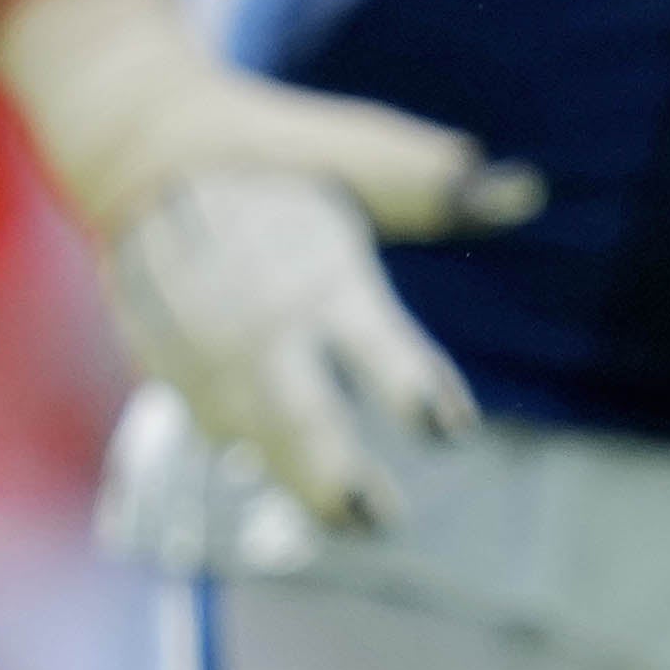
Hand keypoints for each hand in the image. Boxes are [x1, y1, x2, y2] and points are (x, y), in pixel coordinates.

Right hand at [0, 0, 527, 534]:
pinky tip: (285, 477)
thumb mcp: (358, 156)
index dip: (413, 386)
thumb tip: (526, 190)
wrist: (143, 148)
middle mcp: (260, 319)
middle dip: (336, 473)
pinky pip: (211, 423)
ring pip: (254, 434)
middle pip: (302, 413)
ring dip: (296, 480)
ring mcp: (206, 347)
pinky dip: (249, 452)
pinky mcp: (166, 361)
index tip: (452, 427)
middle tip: (380, 518)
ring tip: (345, 521)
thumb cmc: (279, 159)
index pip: (374, 341)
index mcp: (318, 271)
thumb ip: (434, 186)